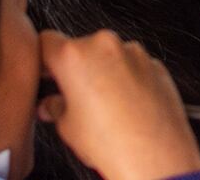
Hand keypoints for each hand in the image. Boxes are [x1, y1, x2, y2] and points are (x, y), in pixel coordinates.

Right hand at [38, 29, 199, 179]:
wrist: (157, 158)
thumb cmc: (114, 144)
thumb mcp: (68, 128)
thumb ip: (55, 108)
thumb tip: (52, 106)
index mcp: (74, 57)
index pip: (46, 42)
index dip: (43, 58)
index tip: (45, 72)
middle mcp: (105, 46)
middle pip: (80, 49)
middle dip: (76, 70)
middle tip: (75, 99)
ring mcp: (134, 53)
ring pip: (109, 57)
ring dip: (104, 74)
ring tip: (104, 109)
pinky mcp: (155, 65)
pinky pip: (133, 66)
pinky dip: (128, 80)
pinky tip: (126, 108)